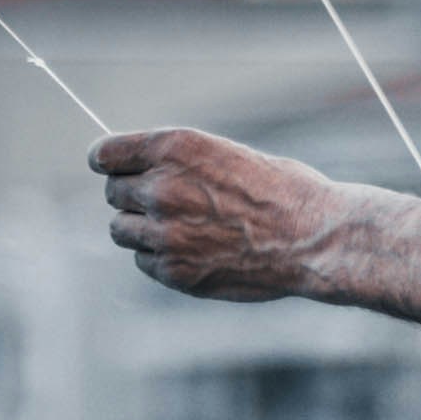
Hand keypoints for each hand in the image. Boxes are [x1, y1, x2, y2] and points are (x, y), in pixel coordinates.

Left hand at [90, 125, 342, 299]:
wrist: (315, 238)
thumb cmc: (282, 189)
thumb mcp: (225, 153)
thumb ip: (177, 163)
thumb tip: (139, 172)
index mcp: (173, 148)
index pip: (105, 154)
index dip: (108, 161)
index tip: (112, 167)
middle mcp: (161, 188)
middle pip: (113, 193)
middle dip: (132, 195)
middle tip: (166, 202)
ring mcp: (165, 233)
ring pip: (121, 230)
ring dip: (141, 228)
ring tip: (181, 228)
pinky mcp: (174, 271)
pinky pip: (143, 261)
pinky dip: (159, 257)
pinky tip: (194, 251)